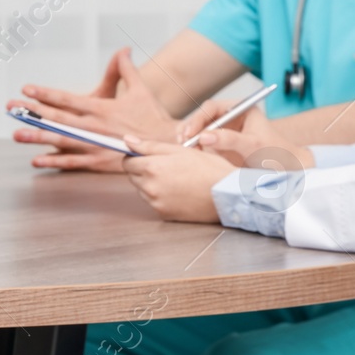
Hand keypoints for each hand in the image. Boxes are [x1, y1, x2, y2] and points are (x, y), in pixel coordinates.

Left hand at [14, 49, 177, 171]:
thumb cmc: (153, 116)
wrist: (169, 144)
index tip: (26, 89)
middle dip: (33, 113)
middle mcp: (95, 126)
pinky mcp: (100, 161)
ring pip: (61, 141)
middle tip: (11, 108)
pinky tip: (36, 160)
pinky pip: (73, 162)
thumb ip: (125, 69)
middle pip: (58, 119)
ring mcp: (96, 145)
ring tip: (17, 134)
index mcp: (101, 108)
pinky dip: (55, 161)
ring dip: (38, 138)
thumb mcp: (140, 89)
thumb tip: (123, 50)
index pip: (68, 99)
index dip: (46, 94)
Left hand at [120, 135, 235, 222]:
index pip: (127, 162)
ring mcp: (156, 203)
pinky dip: (161, 197)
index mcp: (152, 167)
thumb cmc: (208, 169)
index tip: (145, 156)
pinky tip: (179, 192)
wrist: (228, 194)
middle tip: (167, 167)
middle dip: (143, 170)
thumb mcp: (179, 150)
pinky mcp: (164, 214)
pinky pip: (154, 203)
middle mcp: (150, 187)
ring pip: (142, 190)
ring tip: (176, 180)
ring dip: (151, 184)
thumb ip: (149, 146)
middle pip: (133, 176)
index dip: (135, 157)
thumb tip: (126, 140)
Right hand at [193, 109, 314, 169]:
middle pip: (201, 118)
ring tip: (185, 149)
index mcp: (240, 109)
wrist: (287, 172)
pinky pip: (201, 144)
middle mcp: (229, 118)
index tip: (192, 133)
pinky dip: (193, 148)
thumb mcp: (253, 145)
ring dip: (189, 138)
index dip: (198, 118)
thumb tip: (203, 138)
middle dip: (190, 129)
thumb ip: (229, 140)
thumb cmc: (276, 154)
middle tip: (183, 142)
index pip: (212, 108)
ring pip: (198, 131)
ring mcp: (223, 132)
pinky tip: (190, 155)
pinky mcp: (219, 147)